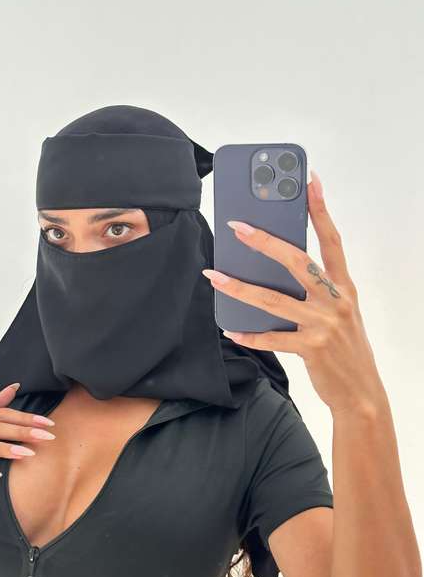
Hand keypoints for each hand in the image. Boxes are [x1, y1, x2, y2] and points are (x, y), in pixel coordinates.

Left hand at [202, 170, 383, 415]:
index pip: (332, 240)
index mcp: (344, 288)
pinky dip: (249, 335)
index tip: (309, 181)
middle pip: (297, 261)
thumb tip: (274, 272)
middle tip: (237, 227)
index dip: (320, 210)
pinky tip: (231, 330)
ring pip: (273, 299)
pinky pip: (272, 338)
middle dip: (264, 241)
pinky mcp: (312, 348)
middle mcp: (336, 301)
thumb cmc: (346, 350)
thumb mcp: (339, 314)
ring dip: (239, 287)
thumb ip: (315, 292)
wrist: (362, 394)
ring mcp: (324, 324)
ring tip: (214, 276)